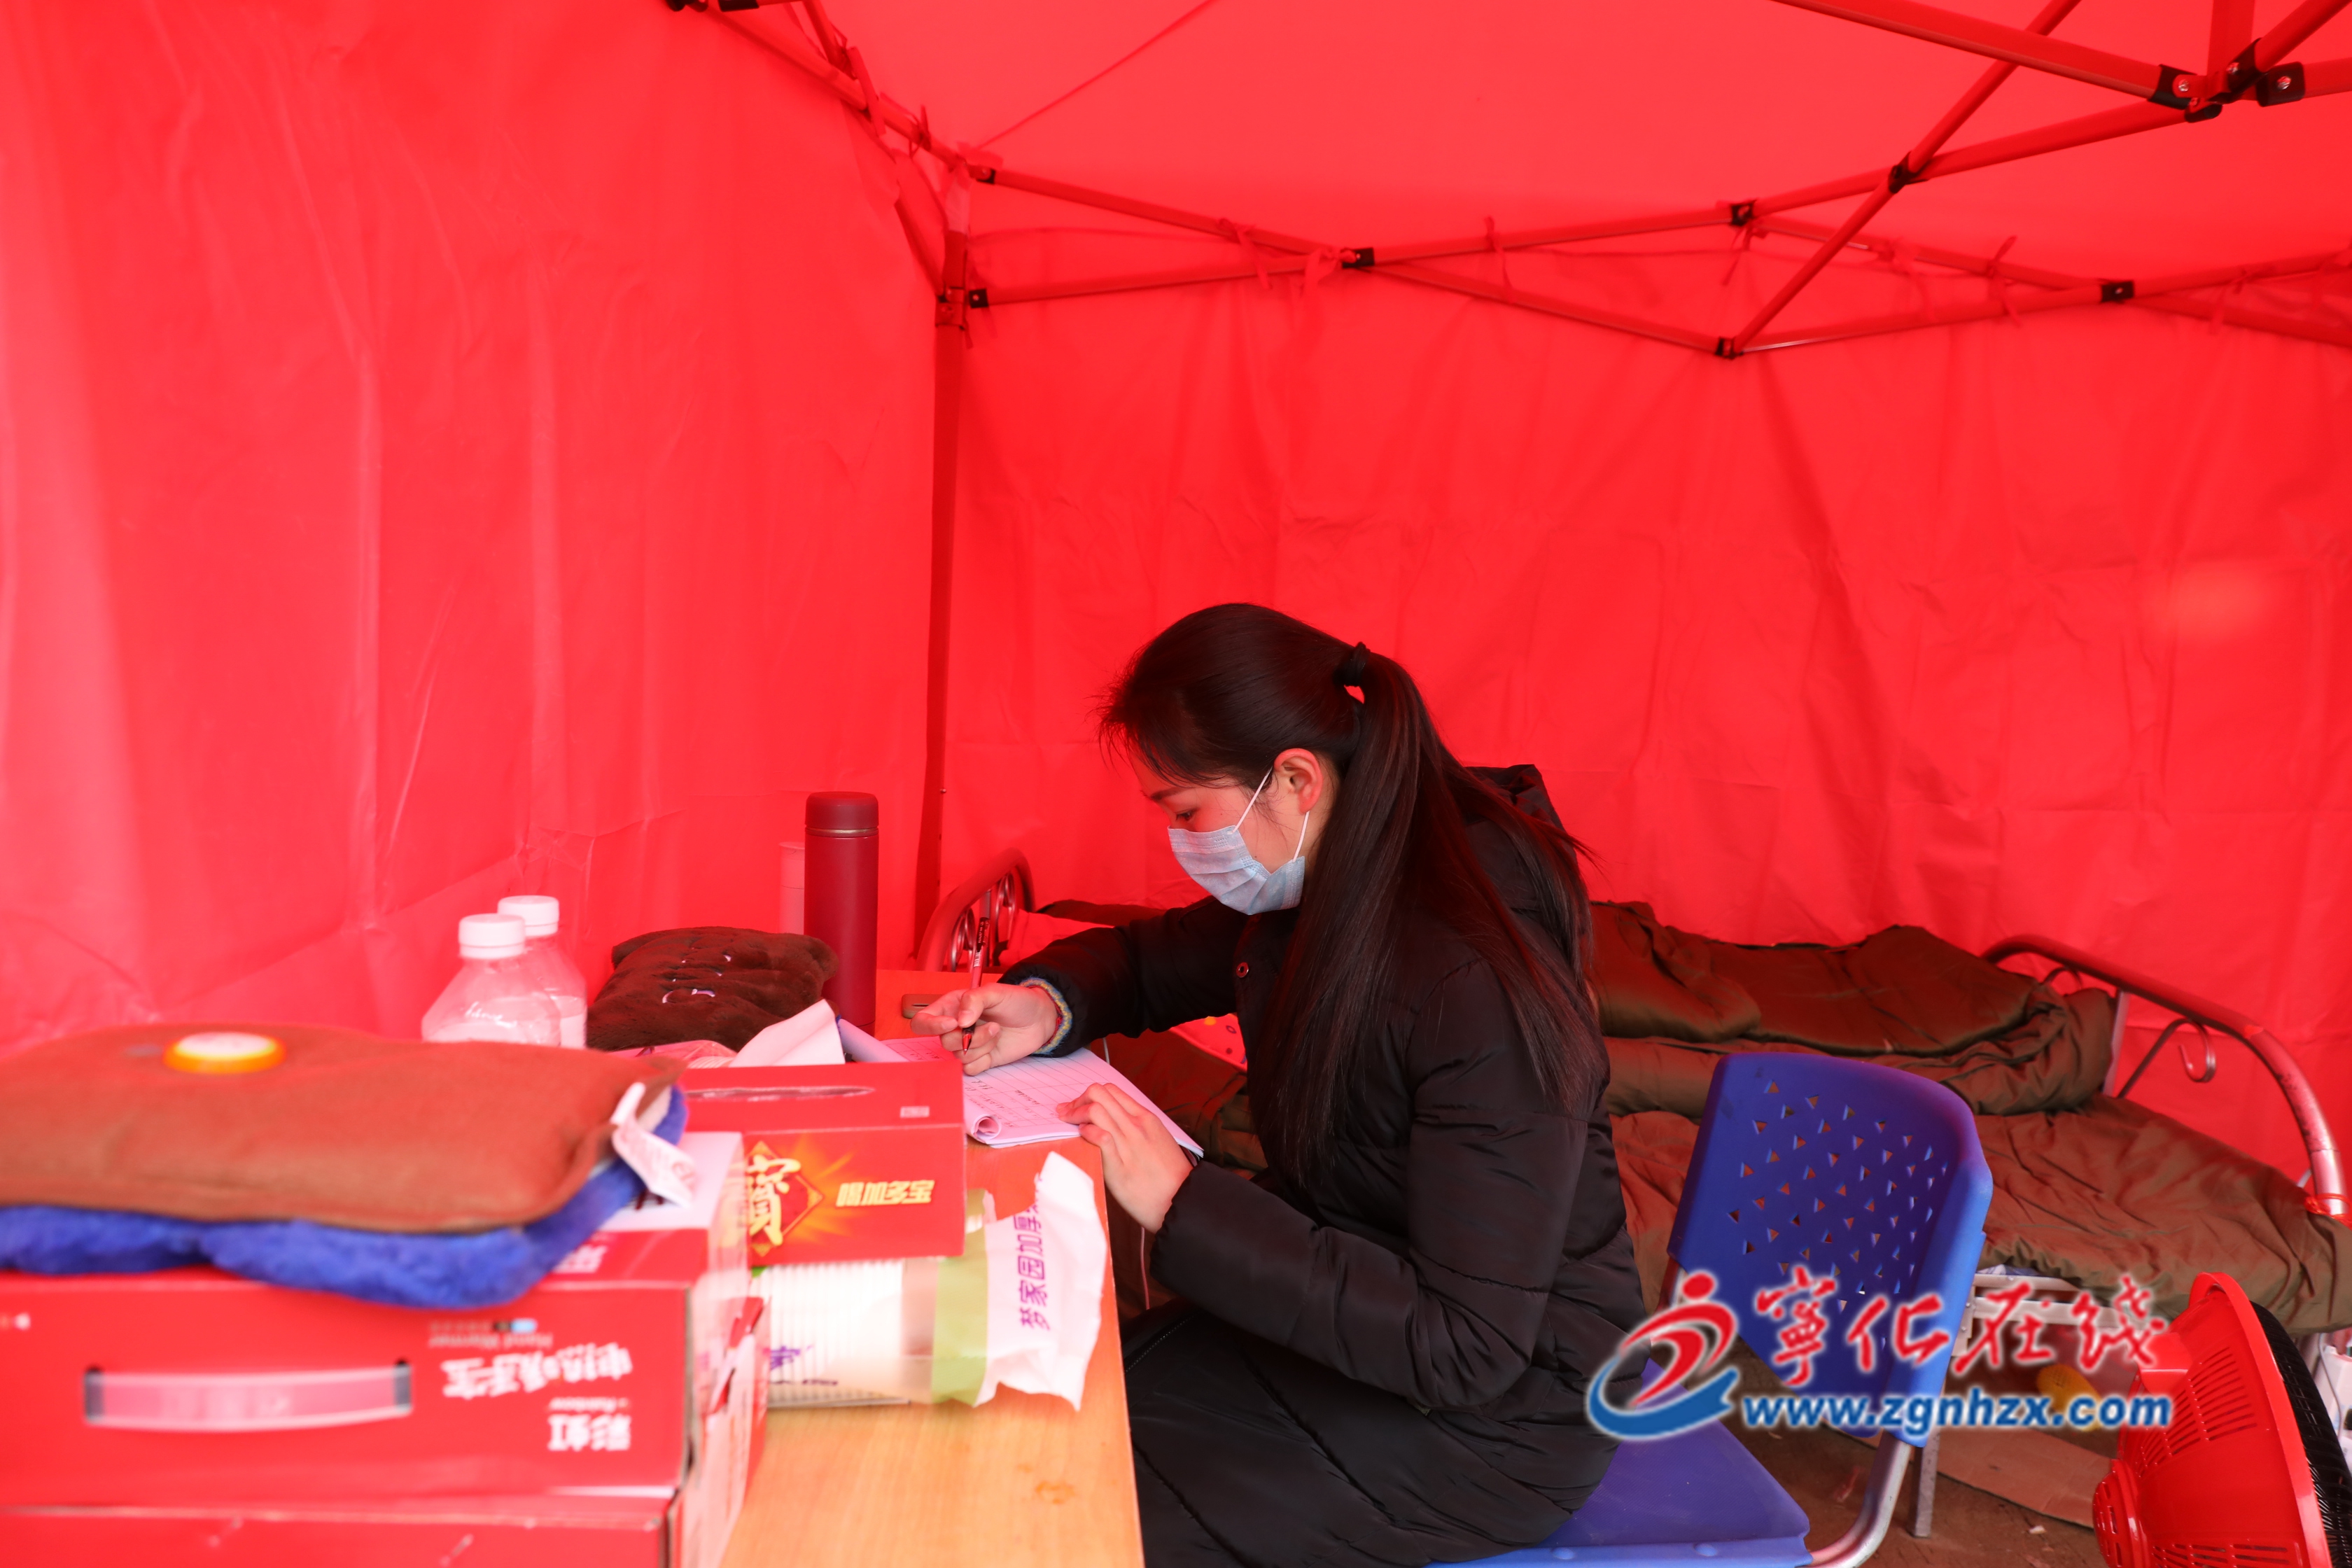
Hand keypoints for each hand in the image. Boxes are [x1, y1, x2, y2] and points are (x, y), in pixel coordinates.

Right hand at [910, 982, 1059, 1075]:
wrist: (1039, 1018)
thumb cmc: (1015, 1000)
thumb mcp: (995, 992)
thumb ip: (974, 1000)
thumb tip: (959, 1021)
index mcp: (951, 1007)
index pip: (923, 1021)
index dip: (932, 1026)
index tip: (954, 1024)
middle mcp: (956, 1027)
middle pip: (944, 1042)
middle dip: (970, 1037)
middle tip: (993, 1025)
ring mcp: (967, 1045)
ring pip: (958, 1056)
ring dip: (981, 1046)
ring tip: (998, 1031)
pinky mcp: (980, 1060)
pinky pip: (970, 1069)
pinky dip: (983, 1060)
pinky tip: (996, 1047)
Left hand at [1058, 1083, 1191, 1231]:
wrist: (1181, 1199)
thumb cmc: (1170, 1174)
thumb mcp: (1158, 1140)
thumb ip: (1137, 1129)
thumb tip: (1113, 1126)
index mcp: (1145, 1118)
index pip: (1112, 1090)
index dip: (1090, 1095)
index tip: (1079, 1105)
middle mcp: (1135, 1125)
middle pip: (1098, 1093)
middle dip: (1077, 1100)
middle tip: (1067, 1113)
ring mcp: (1127, 1143)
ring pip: (1095, 1109)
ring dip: (1075, 1113)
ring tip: (1068, 1124)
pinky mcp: (1119, 1165)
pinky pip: (1099, 1137)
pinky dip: (1086, 1132)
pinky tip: (1082, 1138)